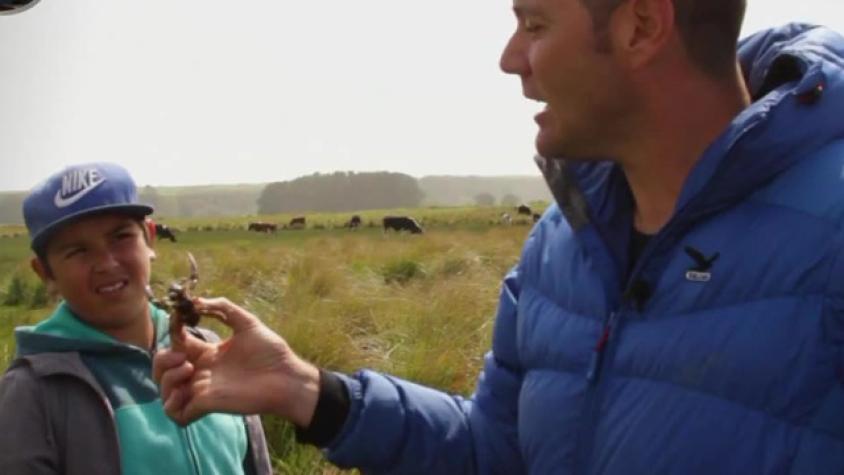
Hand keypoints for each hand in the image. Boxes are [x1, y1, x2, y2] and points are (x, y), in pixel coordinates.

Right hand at [153, 297, 320, 425]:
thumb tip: (196, 301)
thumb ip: (223, 308)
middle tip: (181, 355)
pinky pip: (176, 414)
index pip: (176, 344)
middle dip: (162, 359)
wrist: (288, 377)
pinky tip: (183, 393)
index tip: (179, 321)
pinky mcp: (207, 406)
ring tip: (187, 370)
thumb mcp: (247, 322)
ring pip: (165, 391)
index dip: (172, 333)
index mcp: (209, 353)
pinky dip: (171, 405)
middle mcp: (202, 372)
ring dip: (166, 379)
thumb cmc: (272, 352)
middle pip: (163, 368)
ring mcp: (203, 390)